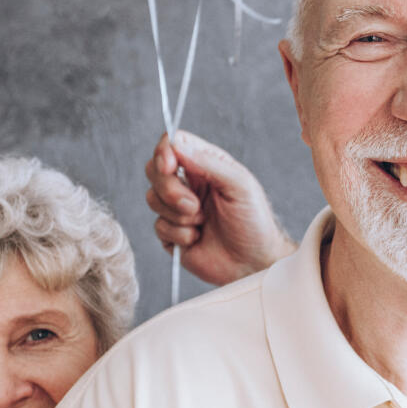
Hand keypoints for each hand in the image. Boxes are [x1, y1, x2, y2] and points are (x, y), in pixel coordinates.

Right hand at [144, 130, 295, 286]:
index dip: (164, 152)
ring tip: (203, 221)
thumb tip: (176, 144)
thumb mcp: (240, 185)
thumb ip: (208, 162)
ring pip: (152, 198)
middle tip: (194, 205)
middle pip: (154, 169)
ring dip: (178, 214)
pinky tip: (198, 238)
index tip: (169, 166)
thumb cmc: (254, 222)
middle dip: (168, 188)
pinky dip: (179, 234)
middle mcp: (189, 183)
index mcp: (205, 165)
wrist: (253, 263)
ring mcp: (177, 208)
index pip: (173, 144)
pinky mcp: (171, 233)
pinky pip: (158, 226)